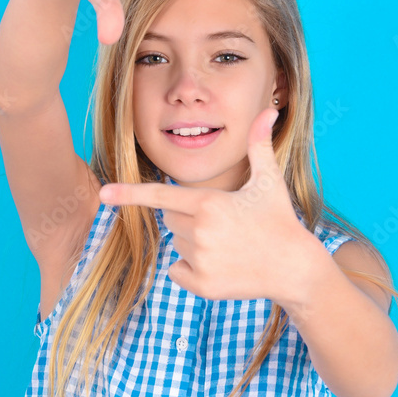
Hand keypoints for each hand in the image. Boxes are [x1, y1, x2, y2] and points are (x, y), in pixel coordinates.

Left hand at [98, 108, 309, 300]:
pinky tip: (222, 266)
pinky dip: (192, 269)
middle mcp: (200, 232)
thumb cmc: (280, 221)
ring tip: (229, 245)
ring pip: (177, 244)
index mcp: (208, 204)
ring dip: (194, 243)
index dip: (129, 193)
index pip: (160, 195)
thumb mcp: (268, 182)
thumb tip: (269, 111)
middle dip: (189, 218)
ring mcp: (200, 261)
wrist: (294, 269)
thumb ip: (259, 145)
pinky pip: (177, 270)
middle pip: (171, 220)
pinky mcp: (201, 286)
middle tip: (224, 224)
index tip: (102, 194)